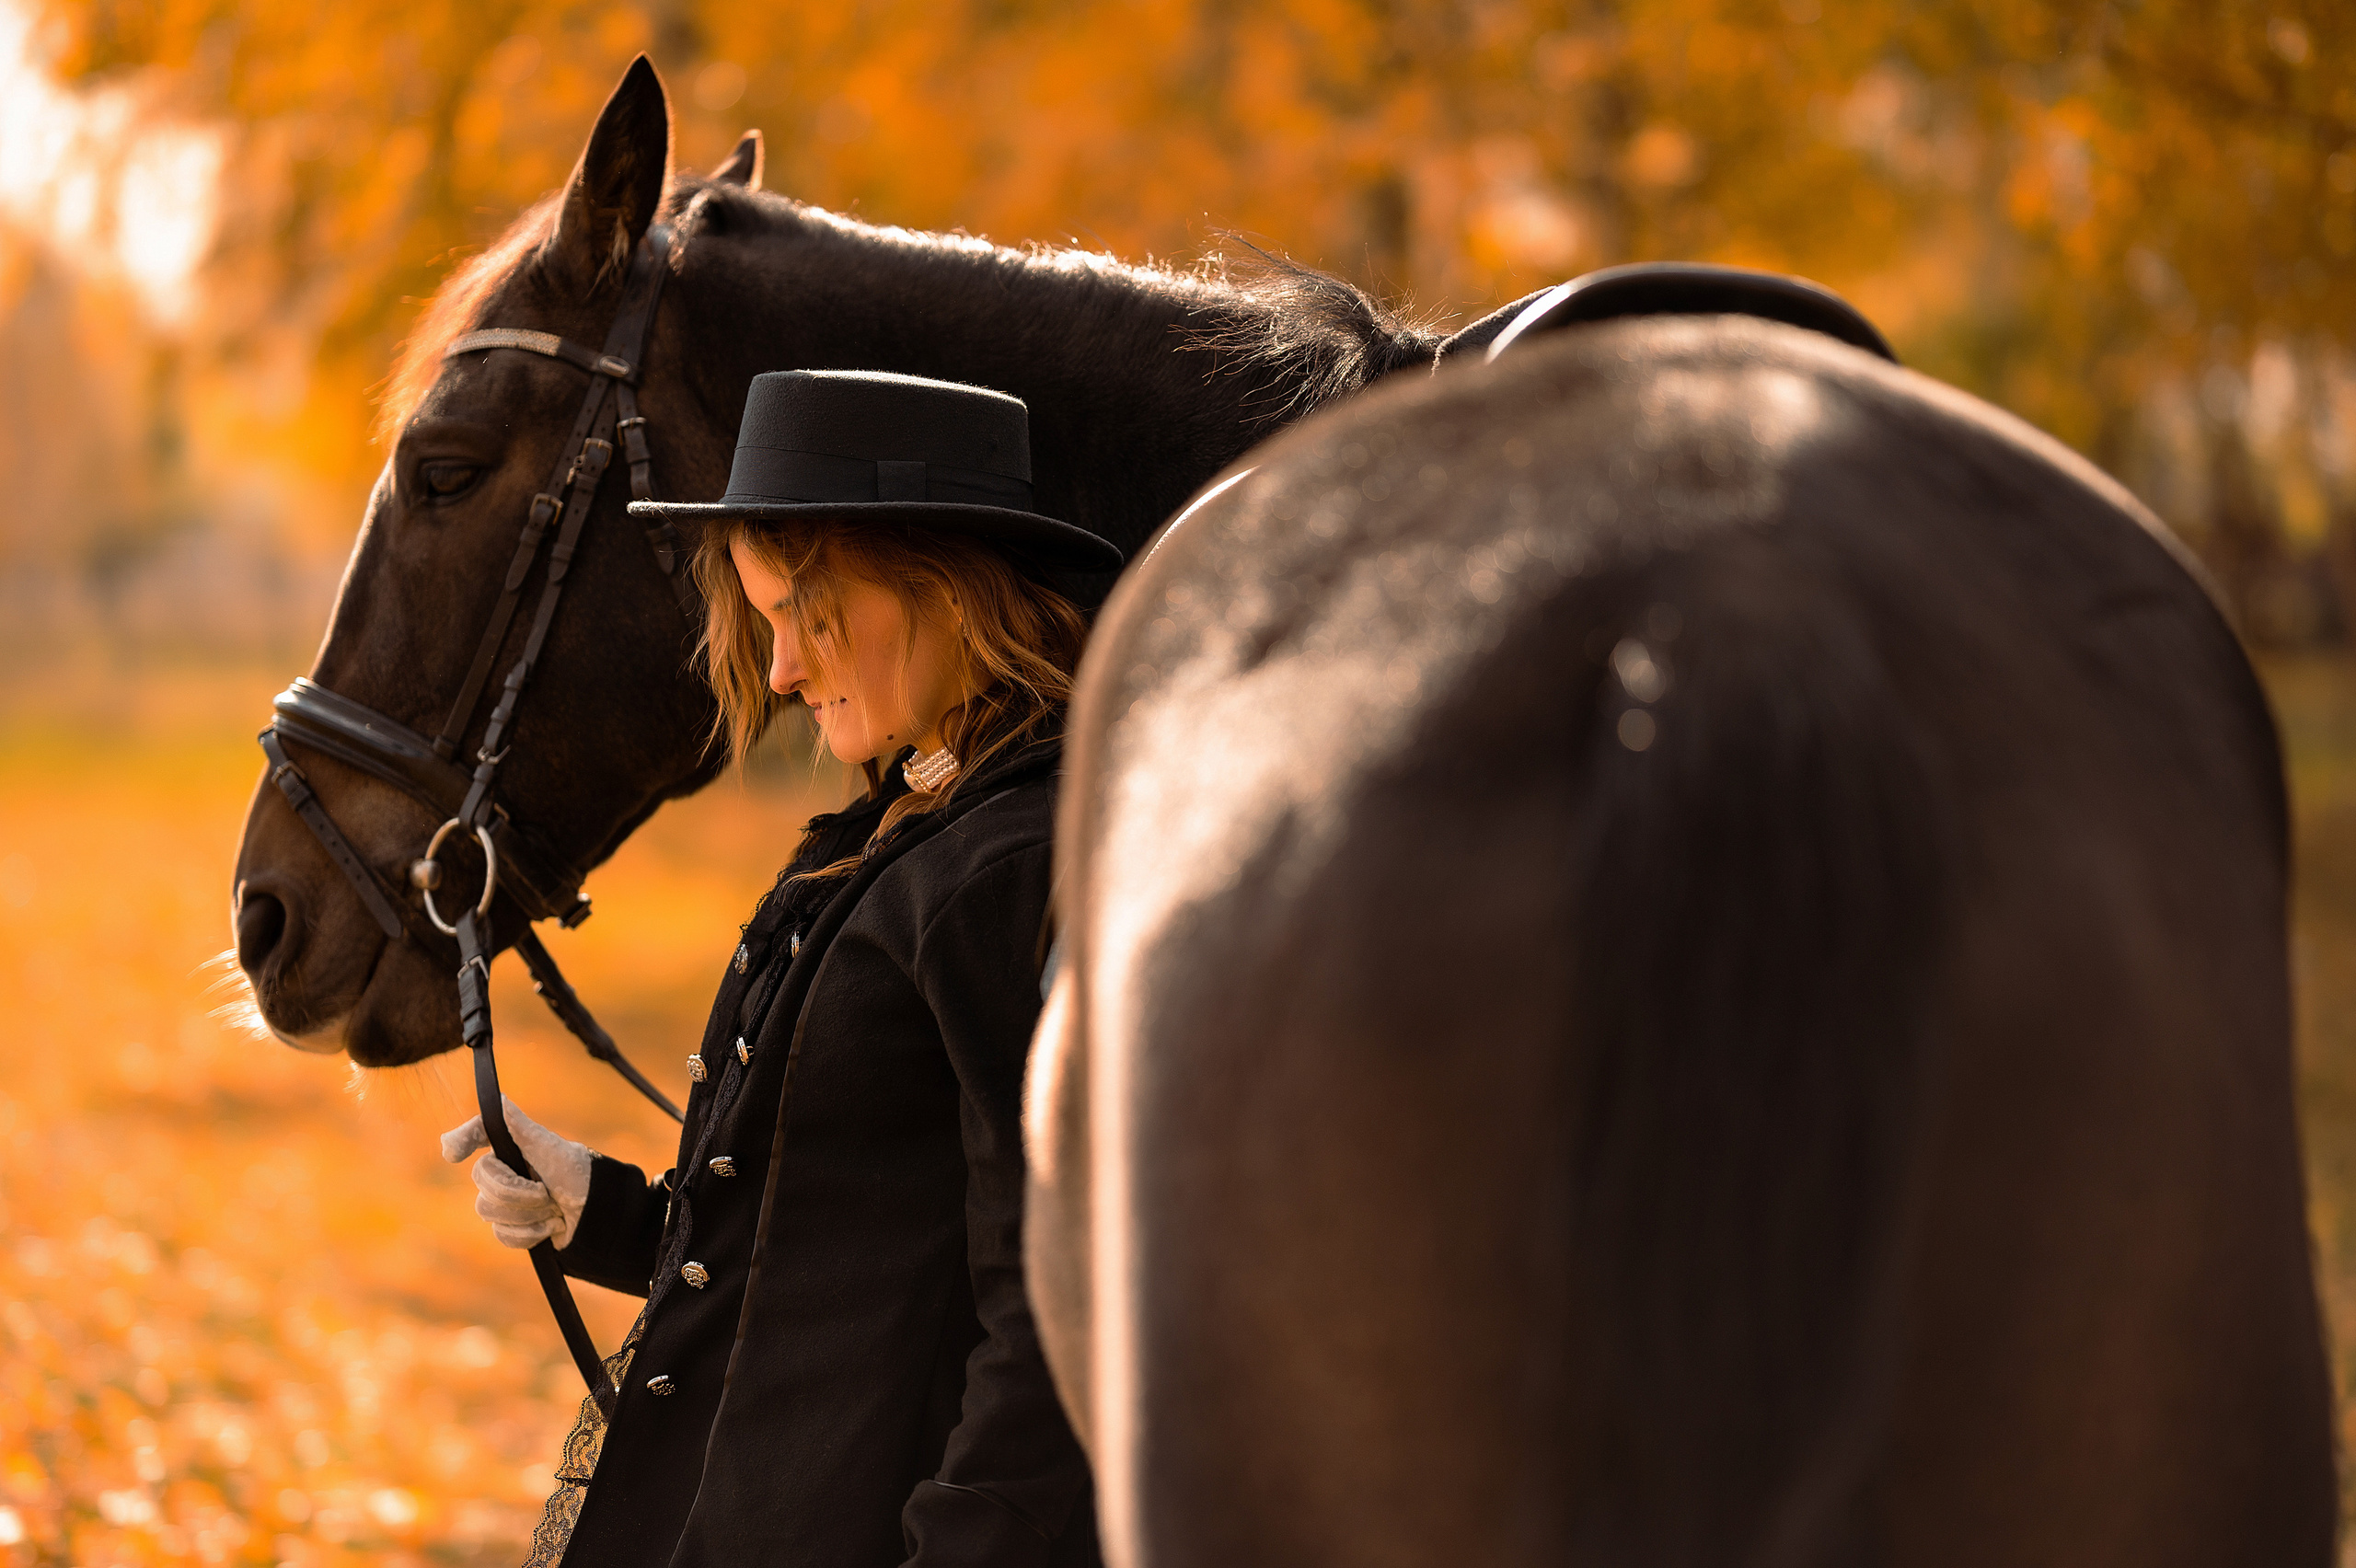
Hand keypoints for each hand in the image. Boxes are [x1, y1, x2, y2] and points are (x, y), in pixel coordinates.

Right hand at [440, 1096, 592, 1249]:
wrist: (597, 1213)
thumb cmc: (579, 1174)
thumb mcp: (553, 1149)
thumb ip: (524, 1129)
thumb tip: (501, 1101)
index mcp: (513, 1146)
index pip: (478, 1134)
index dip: (462, 1139)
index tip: (453, 1153)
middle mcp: (505, 1170)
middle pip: (482, 1183)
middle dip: (517, 1192)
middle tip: (545, 1191)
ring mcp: (506, 1201)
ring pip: (489, 1211)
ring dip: (527, 1213)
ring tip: (553, 1208)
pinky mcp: (513, 1227)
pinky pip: (503, 1234)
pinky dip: (529, 1233)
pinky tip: (550, 1226)